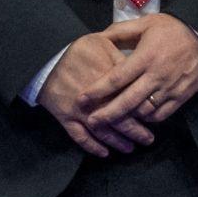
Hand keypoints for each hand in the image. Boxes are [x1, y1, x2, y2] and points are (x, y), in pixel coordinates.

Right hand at [36, 32, 147, 156]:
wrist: (44, 59)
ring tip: (130, 149)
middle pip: (121, 120)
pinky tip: (104, 153)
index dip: (144, 110)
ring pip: (103, 132)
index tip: (153, 116)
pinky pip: (80, 137)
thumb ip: (120, 56)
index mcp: (108, 80)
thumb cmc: (75, 50)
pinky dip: (92, 147)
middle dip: (137, 132)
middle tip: (148, 139)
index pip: (131, 98)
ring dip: (118, 142)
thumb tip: (140, 66)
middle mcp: (97, 99)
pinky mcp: (66, 118)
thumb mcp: (101, 43)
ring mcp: (81, 111)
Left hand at [79, 14, 197, 139]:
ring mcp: (169, 89)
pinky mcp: (181, 97)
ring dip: (127, 118)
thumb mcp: (149, 23)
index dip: (98, 90)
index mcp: (145, 57)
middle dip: (107, 114)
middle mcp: (156, 76)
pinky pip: (161, 115)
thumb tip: (100, 36)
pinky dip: (148, 118)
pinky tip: (138, 117)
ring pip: (143, 111)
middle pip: (127, 101)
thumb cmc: (176, 29)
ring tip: (112, 121)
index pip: (116, 78)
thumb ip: (123, 30)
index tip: (82, 98)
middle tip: (91, 121)